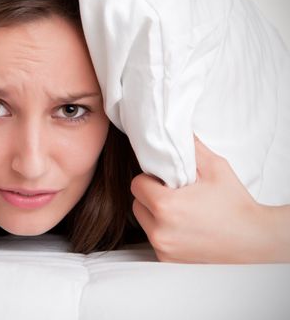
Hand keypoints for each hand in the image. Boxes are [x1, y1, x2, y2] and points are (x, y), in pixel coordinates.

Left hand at [131, 137, 271, 262]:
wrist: (255, 241)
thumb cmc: (235, 204)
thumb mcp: (215, 168)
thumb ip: (189, 148)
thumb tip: (174, 131)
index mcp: (166, 206)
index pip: (137, 184)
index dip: (150, 178)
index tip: (166, 180)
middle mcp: (160, 231)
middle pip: (136, 204)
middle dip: (150, 196)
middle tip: (173, 193)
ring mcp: (163, 249)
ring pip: (144, 223)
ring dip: (155, 215)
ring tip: (180, 211)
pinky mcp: (167, 261)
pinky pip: (154, 239)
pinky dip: (164, 231)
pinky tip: (183, 227)